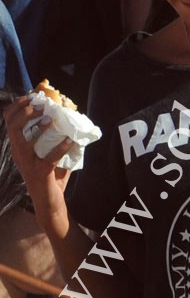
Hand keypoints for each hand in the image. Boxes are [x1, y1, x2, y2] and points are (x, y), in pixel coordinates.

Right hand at [4, 95, 72, 235]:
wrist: (51, 204)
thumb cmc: (52, 175)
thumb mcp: (53, 151)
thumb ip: (59, 135)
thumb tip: (72, 113)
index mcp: (20, 146)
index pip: (10, 120)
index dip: (19, 105)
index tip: (33, 93)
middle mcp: (19, 153)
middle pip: (11, 126)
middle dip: (24, 111)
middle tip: (41, 104)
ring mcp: (27, 164)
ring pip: (21, 141)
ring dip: (35, 126)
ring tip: (51, 118)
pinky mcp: (40, 174)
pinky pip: (48, 158)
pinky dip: (60, 148)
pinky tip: (70, 140)